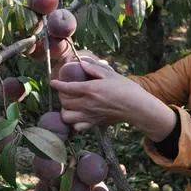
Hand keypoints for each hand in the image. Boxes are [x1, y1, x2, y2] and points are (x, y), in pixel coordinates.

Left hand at [50, 59, 176, 140]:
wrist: (136, 107)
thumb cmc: (126, 89)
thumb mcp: (110, 74)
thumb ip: (93, 68)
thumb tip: (80, 63)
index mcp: (90, 89)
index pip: (67, 88)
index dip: (57, 84)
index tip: (53, 82)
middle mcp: (87, 104)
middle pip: (64, 101)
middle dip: (61, 95)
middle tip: (65, 90)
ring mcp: (90, 115)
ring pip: (66, 116)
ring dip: (65, 110)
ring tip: (70, 104)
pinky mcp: (94, 123)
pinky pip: (77, 127)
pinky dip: (74, 122)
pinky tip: (77, 116)